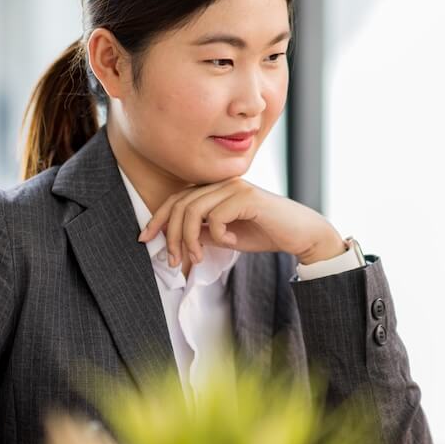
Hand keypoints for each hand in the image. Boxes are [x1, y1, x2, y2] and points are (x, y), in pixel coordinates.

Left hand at [138, 178, 346, 266]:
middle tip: (173, 260)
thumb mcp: (225, 236)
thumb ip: (201, 232)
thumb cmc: (264, 233)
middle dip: (171, 235)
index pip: (176, 198)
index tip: (144, 239)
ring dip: (189, 239)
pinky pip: (216, 217)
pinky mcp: (246, 197)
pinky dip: (218, 236)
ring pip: (193, 210)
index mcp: (215, 189)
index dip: (157, 218)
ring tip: (199, 257)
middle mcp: (222, 183)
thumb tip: (174, 238)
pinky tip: (230, 242)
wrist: (300, 234)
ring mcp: (234, 187)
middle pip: (180, 205)